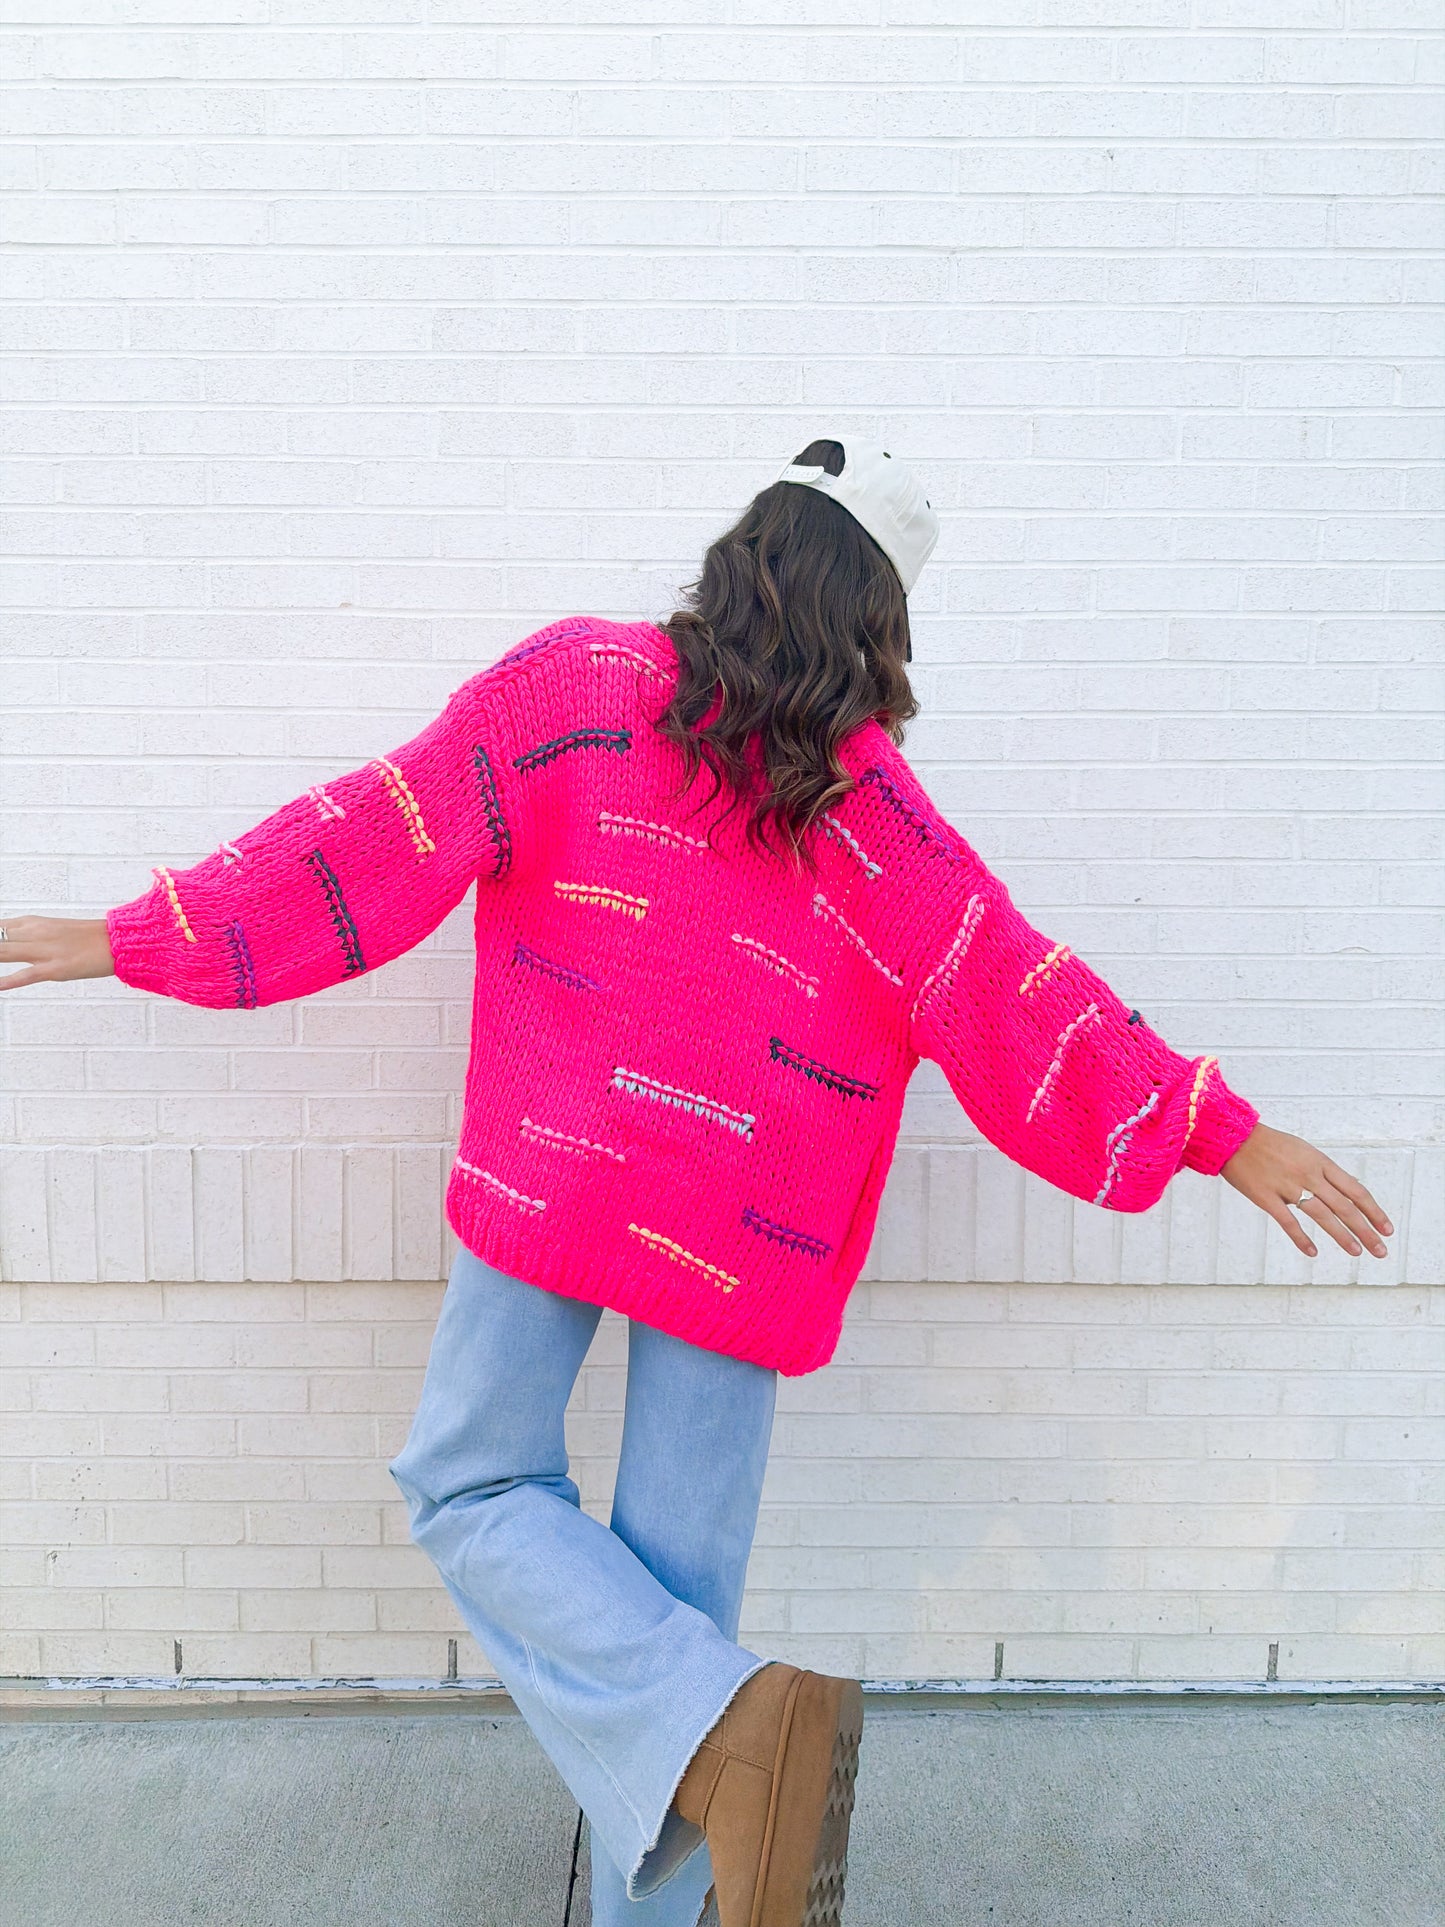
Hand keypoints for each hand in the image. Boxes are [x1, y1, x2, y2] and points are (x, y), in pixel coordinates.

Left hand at [0, 914, 114, 989]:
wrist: (116, 941)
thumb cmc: (85, 938)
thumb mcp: (51, 931)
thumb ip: (26, 936)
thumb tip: (6, 941)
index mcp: (32, 922)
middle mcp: (34, 933)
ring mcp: (44, 951)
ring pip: (4, 953)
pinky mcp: (55, 968)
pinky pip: (26, 975)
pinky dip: (8, 981)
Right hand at [1221, 1121, 1391, 1260]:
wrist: (1234, 1137)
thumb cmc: (1270, 1144)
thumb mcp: (1304, 1151)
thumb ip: (1324, 1172)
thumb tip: (1346, 1191)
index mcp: (1320, 1162)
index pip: (1355, 1190)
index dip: (1373, 1211)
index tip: (1386, 1228)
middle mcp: (1309, 1174)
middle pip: (1345, 1206)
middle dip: (1366, 1230)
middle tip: (1380, 1249)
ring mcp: (1288, 1185)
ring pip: (1323, 1215)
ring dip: (1342, 1236)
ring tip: (1357, 1252)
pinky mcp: (1266, 1197)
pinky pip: (1288, 1222)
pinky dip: (1301, 1239)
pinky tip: (1312, 1252)